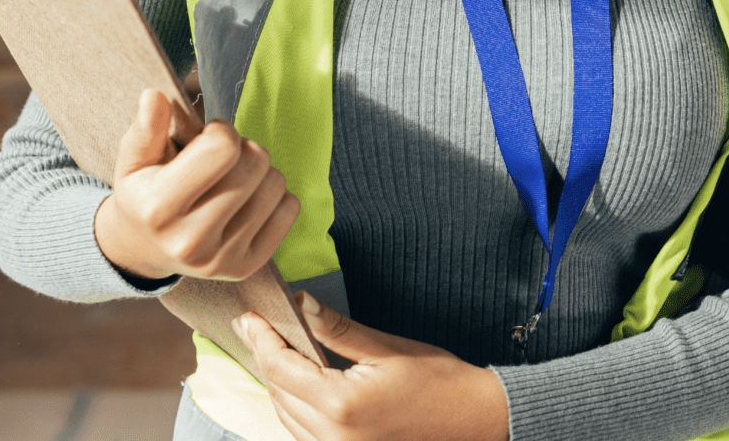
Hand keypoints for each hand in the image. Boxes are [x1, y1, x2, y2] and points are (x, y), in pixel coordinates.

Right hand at [93, 88, 299, 281]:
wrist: (143, 250)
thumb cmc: (142, 195)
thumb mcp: (132, 161)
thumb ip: (145, 129)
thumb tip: (154, 97)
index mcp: (159, 209)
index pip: (222, 148)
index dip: (220, 130)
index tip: (208, 138)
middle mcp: (191, 240)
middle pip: (255, 163)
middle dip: (242, 148)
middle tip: (222, 159)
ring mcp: (222, 259)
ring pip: (276, 184)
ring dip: (260, 171)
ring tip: (234, 178)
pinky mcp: (246, 267)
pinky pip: (290, 210)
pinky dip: (275, 197)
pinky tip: (249, 199)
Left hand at [235, 293, 509, 440]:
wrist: (480, 421)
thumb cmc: (441, 382)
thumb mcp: (386, 348)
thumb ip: (336, 329)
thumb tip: (299, 302)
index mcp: (342, 406)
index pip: (280, 367)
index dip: (260, 337)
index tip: (248, 315)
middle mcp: (335, 438)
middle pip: (278, 391)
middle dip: (264, 355)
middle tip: (253, 324)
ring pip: (286, 415)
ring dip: (276, 382)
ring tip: (271, 346)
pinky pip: (304, 433)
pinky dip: (294, 405)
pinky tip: (295, 380)